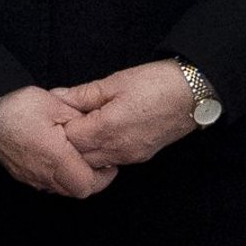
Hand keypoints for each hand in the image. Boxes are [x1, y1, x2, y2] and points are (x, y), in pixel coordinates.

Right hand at [0, 86, 117, 198]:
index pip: (88, 184)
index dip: (103, 176)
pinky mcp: (20, 174)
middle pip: (77, 191)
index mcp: (57, 158)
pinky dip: (57, 176)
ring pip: (62, 189)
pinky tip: (56, 158)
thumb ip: (79, 118)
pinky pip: (46, 183)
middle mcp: (44, 174)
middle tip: (96, 160)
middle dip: (91, 178)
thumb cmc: (16, 106)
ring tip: (76, 157)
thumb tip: (95, 128)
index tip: (107, 161)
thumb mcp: (55, 103)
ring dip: (73, 178)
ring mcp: (30, 176)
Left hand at [53, 59, 197, 167]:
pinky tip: (96, 133)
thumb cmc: (154, 84)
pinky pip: (110, 161)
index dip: (58, 126)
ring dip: (82, 148)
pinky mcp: (140, 157)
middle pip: (79, 157)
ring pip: (94, 163)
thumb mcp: (113, 83)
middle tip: (62, 121)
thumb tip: (56, 97)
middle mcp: (119, 149)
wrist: (191, 96)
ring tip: (79, 125)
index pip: (69, 139)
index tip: (54, 113)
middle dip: (66, 141)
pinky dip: (98, 151)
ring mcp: (130, 157)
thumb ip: (81, 94)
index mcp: (108, 129)